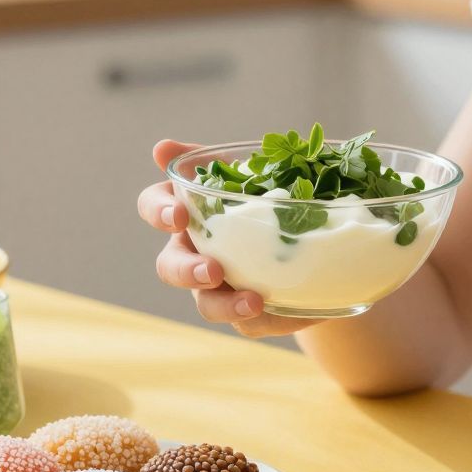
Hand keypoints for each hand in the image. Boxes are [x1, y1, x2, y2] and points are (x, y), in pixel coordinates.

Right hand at [136, 139, 304, 338]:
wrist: (318, 240)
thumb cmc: (269, 193)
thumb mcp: (248, 170)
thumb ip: (206, 161)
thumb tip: (161, 148)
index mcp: (187, 210)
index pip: (153, 207)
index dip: (158, 212)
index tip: (179, 215)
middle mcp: (194, 251)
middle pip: (169, 267)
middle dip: (186, 270)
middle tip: (213, 271)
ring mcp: (219, 288)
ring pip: (205, 304)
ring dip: (225, 305)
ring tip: (254, 301)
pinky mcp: (248, 314)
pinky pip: (249, 323)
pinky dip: (266, 317)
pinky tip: (284, 310)